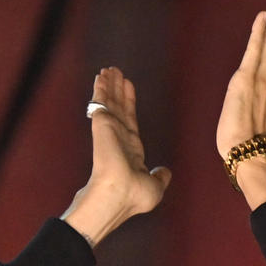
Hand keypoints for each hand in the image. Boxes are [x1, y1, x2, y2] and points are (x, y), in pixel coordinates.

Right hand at [62, 66, 169, 246]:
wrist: (118, 195)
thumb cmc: (135, 196)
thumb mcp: (155, 187)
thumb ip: (160, 177)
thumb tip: (164, 171)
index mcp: (131, 151)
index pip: (130, 121)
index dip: (129, 103)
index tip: (128, 88)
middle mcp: (119, 138)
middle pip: (118, 107)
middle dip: (117, 90)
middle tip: (115, 72)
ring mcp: (109, 130)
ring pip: (110, 101)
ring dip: (110, 84)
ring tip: (109, 68)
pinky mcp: (101, 124)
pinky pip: (101, 101)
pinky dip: (102, 88)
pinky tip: (101, 76)